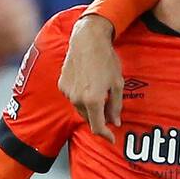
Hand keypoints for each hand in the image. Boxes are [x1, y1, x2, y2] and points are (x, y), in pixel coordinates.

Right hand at [59, 14, 122, 142]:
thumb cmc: (106, 60)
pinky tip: (89, 85)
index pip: (97, 127)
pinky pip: (73, 98)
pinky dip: (81, 98)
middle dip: (99, 120)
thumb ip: (116, 106)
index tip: (111, 138)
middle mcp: (77, 99)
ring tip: (100, 95)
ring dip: (90, 109)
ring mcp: (67, 92)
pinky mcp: (62, 84)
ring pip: (80, 109)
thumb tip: (115, 122)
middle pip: (89, 119)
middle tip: (110, 114)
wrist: (87, 40)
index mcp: (93, 100)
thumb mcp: (117, 84)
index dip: (105, 135)